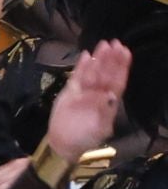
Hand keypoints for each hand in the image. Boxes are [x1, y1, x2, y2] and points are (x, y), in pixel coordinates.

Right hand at [45, 40, 129, 159]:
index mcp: (109, 101)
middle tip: (114, 43)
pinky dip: (80, 66)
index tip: (125, 52)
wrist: (64, 144)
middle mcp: (98, 93)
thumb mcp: (100, 128)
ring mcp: (84, 91)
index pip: (117, 80)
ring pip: (92, 71)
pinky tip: (86, 55)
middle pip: (106, 73)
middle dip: (110, 59)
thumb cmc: (86, 139)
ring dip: (98, 59)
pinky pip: (76, 76)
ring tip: (102, 45)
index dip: (121, 67)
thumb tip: (110, 94)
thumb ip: (105, 111)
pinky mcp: (70, 91)